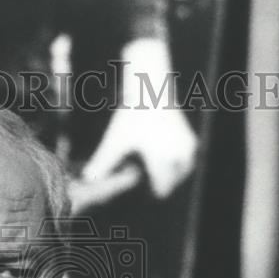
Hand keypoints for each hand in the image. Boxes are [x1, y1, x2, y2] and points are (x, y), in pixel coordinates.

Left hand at [82, 37, 197, 199]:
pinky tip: (163, 150)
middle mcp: (179, 155)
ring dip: (170, 171)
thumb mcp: (115, 141)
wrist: (151, 90)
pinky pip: (186, 161)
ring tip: (154, 156)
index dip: (152, 186)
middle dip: (161, 178)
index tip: (143, 175)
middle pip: (172, 182)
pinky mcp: (192, 141)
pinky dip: (176, 161)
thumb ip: (102, 162)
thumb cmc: (132, 116)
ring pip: (181, 172)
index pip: (162, 187)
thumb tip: (87, 177)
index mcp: (162, 160)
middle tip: (147, 162)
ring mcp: (188, 148)